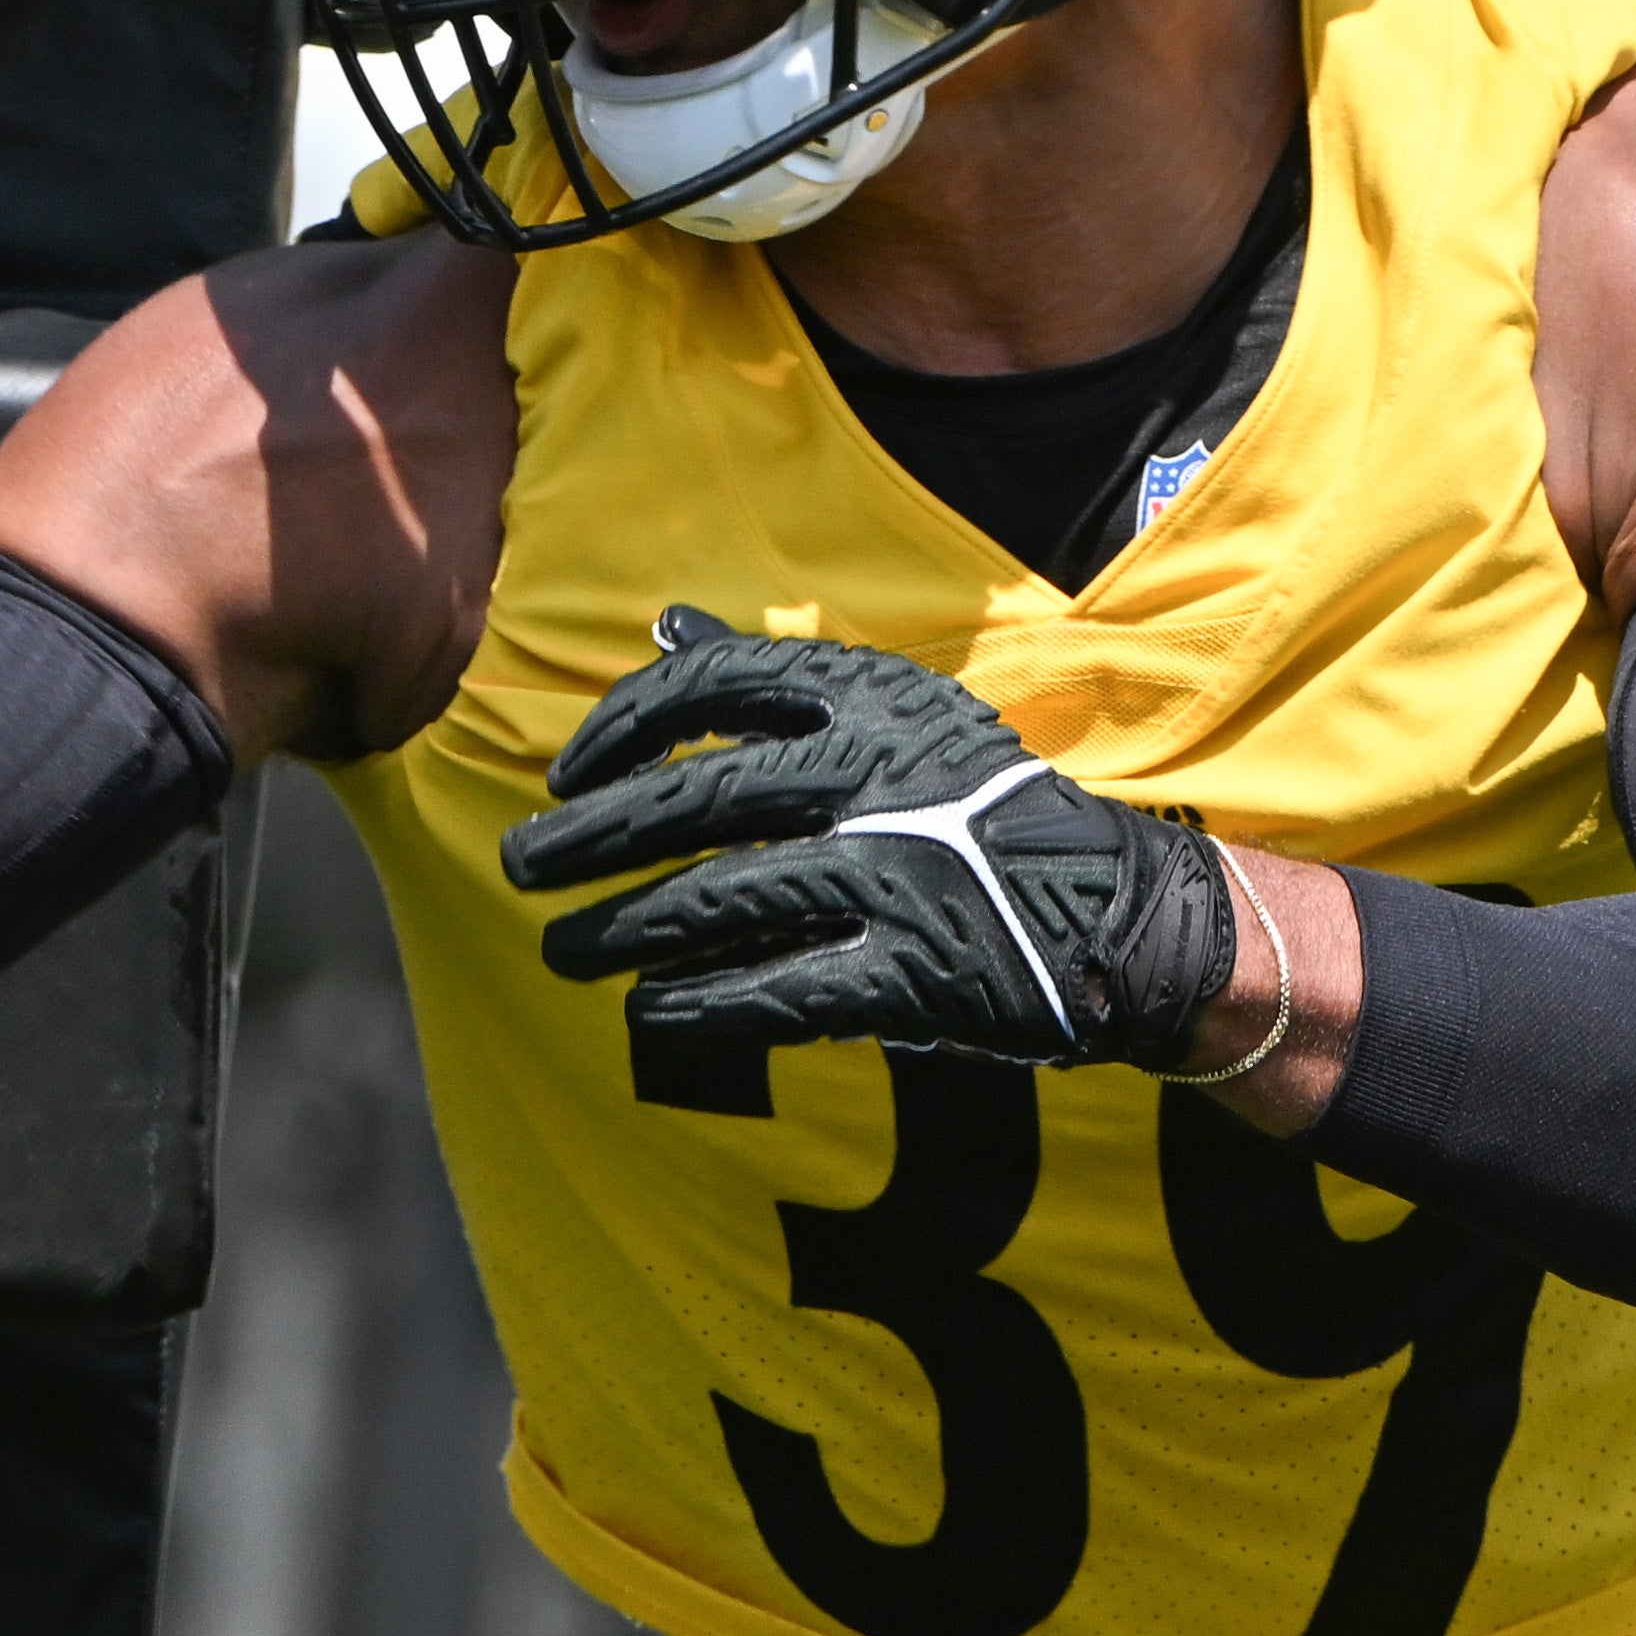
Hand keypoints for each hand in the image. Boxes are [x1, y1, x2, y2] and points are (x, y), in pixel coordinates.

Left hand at [501, 611, 1239, 1067]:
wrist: (1116, 911)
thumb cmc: (978, 807)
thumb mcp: (895, 715)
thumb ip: (776, 680)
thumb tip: (660, 626)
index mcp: (873, 697)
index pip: (713, 685)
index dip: (620, 728)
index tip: (564, 775)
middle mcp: (880, 774)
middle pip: (696, 797)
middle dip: (591, 837)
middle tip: (519, 866)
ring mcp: (898, 872)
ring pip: (719, 896)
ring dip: (622, 928)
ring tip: (562, 950)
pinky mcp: (917, 968)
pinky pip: (778, 985)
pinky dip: (700, 1000)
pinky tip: (646, 1009)